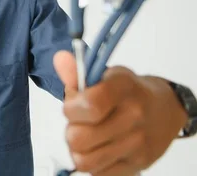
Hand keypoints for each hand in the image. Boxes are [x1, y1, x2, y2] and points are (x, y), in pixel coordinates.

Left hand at [53, 50, 187, 175]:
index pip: (89, 105)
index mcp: (123, 88)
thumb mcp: (106, 74)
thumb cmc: (128, 90)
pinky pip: (98, 173)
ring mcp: (137, 144)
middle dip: (71, 130)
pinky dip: (93, 164)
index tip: (73, 106)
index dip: (71, 109)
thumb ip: (77, 72)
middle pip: (79, 138)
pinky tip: (99, 149)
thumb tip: (59, 59)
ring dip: (79, 150)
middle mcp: (133, 116)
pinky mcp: (137, 165)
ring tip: (87, 137)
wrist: (164, 108)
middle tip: (79, 123)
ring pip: (85, 160)